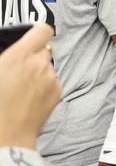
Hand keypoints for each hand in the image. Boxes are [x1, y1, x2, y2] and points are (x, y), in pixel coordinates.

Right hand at [0, 24, 59, 148]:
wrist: (6, 135)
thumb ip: (6, 58)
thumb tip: (12, 56)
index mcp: (18, 56)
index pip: (42, 30)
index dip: (37, 32)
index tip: (31, 37)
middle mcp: (39, 64)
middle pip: (44, 49)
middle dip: (33, 56)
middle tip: (19, 70)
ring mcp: (51, 77)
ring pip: (47, 66)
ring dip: (38, 72)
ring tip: (21, 89)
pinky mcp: (58, 91)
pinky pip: (52, 81)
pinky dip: (44, 86)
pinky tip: (29, 98)